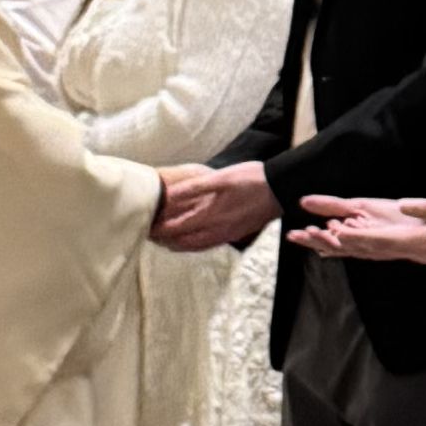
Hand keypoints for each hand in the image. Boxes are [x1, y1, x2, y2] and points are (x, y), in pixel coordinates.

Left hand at [156, 163, 273, 250]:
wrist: (280, 189)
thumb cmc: (250, 179)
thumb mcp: (220, 178)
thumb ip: (193, 188)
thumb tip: (169, 194)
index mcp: (211, 215)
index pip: (176, 228)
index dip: (159, 229)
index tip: (145, 226)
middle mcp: (217, 230)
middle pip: (183, 242)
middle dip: (165, 239)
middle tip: (149, 235)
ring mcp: (226, 235)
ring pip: (195, 246)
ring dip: (178, 245)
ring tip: (164, 241)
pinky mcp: (234, 234)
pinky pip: (209, 245)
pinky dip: (194, 246)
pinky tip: (190, 241)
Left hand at [309, 193, 425, 266]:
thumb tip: (403, 205)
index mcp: (421, 244)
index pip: (381, 242)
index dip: (357, 237)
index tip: (334, 233)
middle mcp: (414, 252)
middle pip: (371, 251)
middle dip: (341, 245)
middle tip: (311, 239)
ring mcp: (417, 253)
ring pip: (375, 253)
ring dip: (349, 248)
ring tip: (319, 243)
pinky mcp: (421, 249)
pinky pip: (386, 250)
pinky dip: (366, 247)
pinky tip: (354, 244)